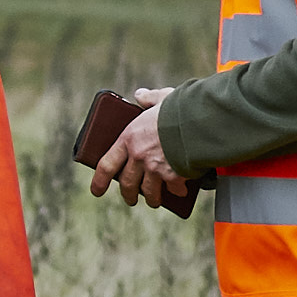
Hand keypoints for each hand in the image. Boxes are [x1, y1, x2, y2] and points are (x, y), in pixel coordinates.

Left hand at [92, 88, 193, 212]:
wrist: (199, 121)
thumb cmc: (180, 108)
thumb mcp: (161, 98)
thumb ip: (149, 98)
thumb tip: (140, 95)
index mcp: (130, 138)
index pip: (107, 164)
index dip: (99, 180)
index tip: (97, 191)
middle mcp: (139, 156)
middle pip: (128, 183)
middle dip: (128, 194)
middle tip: (130, 199)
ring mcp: (155, 168)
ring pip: (149, 192)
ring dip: (152, 199)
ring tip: (155, 201)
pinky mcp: (173, 176)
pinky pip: (173, 189)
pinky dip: (177, 192)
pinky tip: (181, 191)